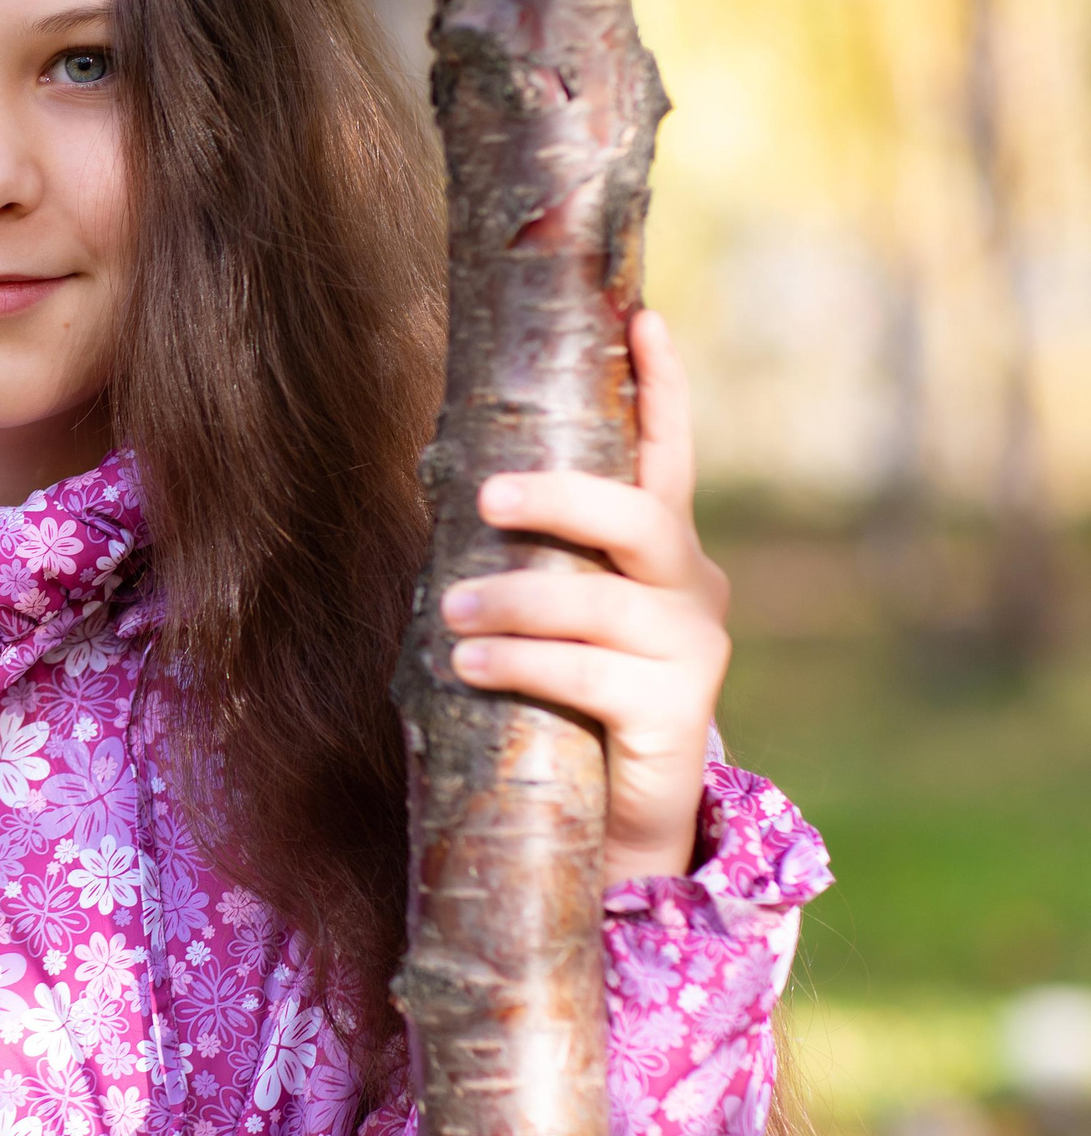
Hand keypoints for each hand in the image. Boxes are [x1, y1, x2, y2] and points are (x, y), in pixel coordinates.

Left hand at [439, 310, 729, 886]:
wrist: (608, 820)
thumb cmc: (564, 696)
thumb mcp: (552, 612)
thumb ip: (528, 554)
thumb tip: (444, 476)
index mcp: (660, 551)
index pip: (667, 454)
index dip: (661, 386)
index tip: (643, 315)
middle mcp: (690, 588)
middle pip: (638, 517)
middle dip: (561, 498)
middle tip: (486, 496)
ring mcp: (690, 650)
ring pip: (597, 603)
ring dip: (513, 600)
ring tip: (450, 612)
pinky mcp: (674, 712)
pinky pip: (587, 674)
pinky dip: (521, 663)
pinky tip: (470, 664)